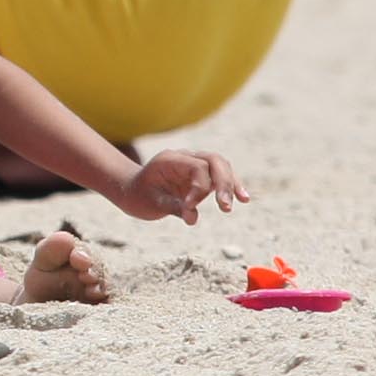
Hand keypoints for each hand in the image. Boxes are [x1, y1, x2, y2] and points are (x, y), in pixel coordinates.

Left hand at [109, 148, 247, 224]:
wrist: (132, 190)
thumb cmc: (139, 196)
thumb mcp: (150, 203)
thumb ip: (172, 207)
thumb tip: (193, 217)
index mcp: (170, 160)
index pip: (196, 168)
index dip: (199, 188)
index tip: (190, 207)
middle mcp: (185, 158)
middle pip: (214, 161)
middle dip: (224, 183)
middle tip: (226, 206)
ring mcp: (194, 164)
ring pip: (221, 166)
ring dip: (231, 183)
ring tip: (242, 200)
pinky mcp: (201, 175)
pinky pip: (220, 176)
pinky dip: (231, 186)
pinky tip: (243, 198)